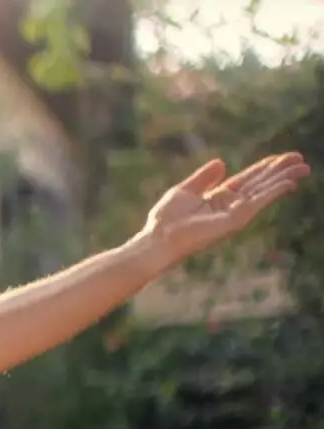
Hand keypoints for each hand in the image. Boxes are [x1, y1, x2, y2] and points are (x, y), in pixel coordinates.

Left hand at [143, 152, 309, 261]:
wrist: (158, 237)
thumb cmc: (165, 219)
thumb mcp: (184, 190)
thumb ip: (203, 177)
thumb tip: (222, 163)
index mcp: (218, 197)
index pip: (247, 180)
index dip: (264, 168)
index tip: (281, 158)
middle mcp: (229, 205)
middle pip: (260, 184)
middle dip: (280, 171)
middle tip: (301, 159)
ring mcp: (233, 213)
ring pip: (263, 191)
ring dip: (283, 179)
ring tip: (302, 168)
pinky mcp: (234, 220)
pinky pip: (257, 203)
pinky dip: (273, 192)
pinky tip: (288, 182)